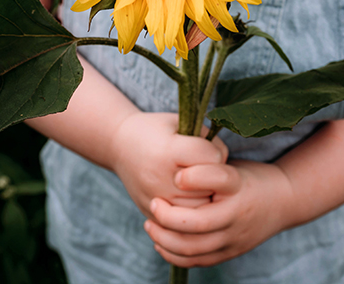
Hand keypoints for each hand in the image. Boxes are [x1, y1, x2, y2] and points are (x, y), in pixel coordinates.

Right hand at [110, 112, 227, 217]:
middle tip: (203, 167)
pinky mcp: (152, 213)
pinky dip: (190, 210)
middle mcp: (160, 178)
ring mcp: (155, 199)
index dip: (214, 151)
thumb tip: (224, 165)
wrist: (119, 145)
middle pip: (208, 186)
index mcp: (168, 150)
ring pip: (199, 208)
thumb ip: (206, 138)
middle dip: (212, 177)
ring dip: (204, 196)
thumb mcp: (180, 122)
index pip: (211, 158)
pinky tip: (186, 195)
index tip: (204, 148)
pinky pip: (183, 221)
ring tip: (196, 182)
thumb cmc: (156, 130)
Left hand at [143, 160, 295, 267]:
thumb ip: (207, 165)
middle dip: (168, 216)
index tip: (175, 175)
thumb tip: (174, 158)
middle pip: (198, 223)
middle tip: (154, 203)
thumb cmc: (249, 178)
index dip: (193, 177)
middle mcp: (237, 213)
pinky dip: (174, 254)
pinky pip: (196, 260)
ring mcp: (234, 237)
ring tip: (151, 224)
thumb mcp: (233, 165)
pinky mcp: (229, 252)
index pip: (217, 179)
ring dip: (165, 237)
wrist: (285, 202)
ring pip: (192, 247)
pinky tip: (160, 242)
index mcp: (238, 184)